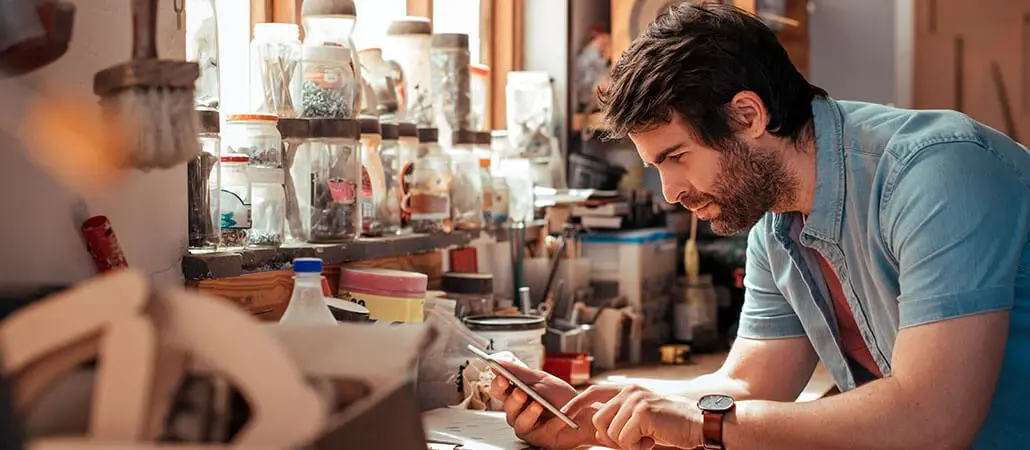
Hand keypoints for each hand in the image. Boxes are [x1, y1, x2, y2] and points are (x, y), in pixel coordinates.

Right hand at [488, 360, 610, 448]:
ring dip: (529, 413)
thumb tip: (498, 362)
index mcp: (516, 395)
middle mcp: (519, 413)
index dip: (498, 385)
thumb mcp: (541, 380)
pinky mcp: (540, 439)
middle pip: (508, 408)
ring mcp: (528, 427)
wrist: (584, 413)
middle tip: (520, 392)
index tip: (502, 378)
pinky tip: (560, 416)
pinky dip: (553, 423)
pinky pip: (542, 432)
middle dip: (513, 400)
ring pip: (520, 423)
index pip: (500, 391)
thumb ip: (520, 373)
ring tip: (538, 405)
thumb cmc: (562, 397)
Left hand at [563, 385, 701, 449]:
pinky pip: (625, 439)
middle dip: (611, 438)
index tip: (563, 415)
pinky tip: (652, 440)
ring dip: (628, 444)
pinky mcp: (642, 413)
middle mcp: (630, 391)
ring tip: (647, 439)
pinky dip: (637, 447)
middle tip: (633, 442)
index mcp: (628, 389)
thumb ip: (621, 418)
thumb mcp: (642, 418)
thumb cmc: (671, 425)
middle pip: (599, 420)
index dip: (576, 403)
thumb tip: (600, 433)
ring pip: (612, 433)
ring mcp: (635, 400)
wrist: (698, 425)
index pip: (593, 392)